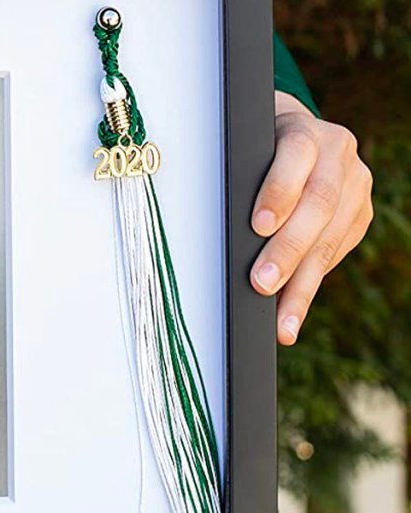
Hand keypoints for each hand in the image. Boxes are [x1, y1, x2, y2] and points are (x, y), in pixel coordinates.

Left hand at [250, 92, 372, 344]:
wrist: (291, 133)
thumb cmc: (251, 149)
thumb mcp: (243, 148)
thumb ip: (239, 174)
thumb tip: (215, 232)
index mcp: (303, 129)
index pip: (296, 154)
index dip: (278, 190)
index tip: (257, 226)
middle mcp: (337, 152)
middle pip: (318, 204)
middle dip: (288, 249)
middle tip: (261, 284)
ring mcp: (355, 182)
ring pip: (331, 237)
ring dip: (303, 283)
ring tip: (282, 322)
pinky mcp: (360, 212)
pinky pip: (336, 252)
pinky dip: (311, 283)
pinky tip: (292, 311)